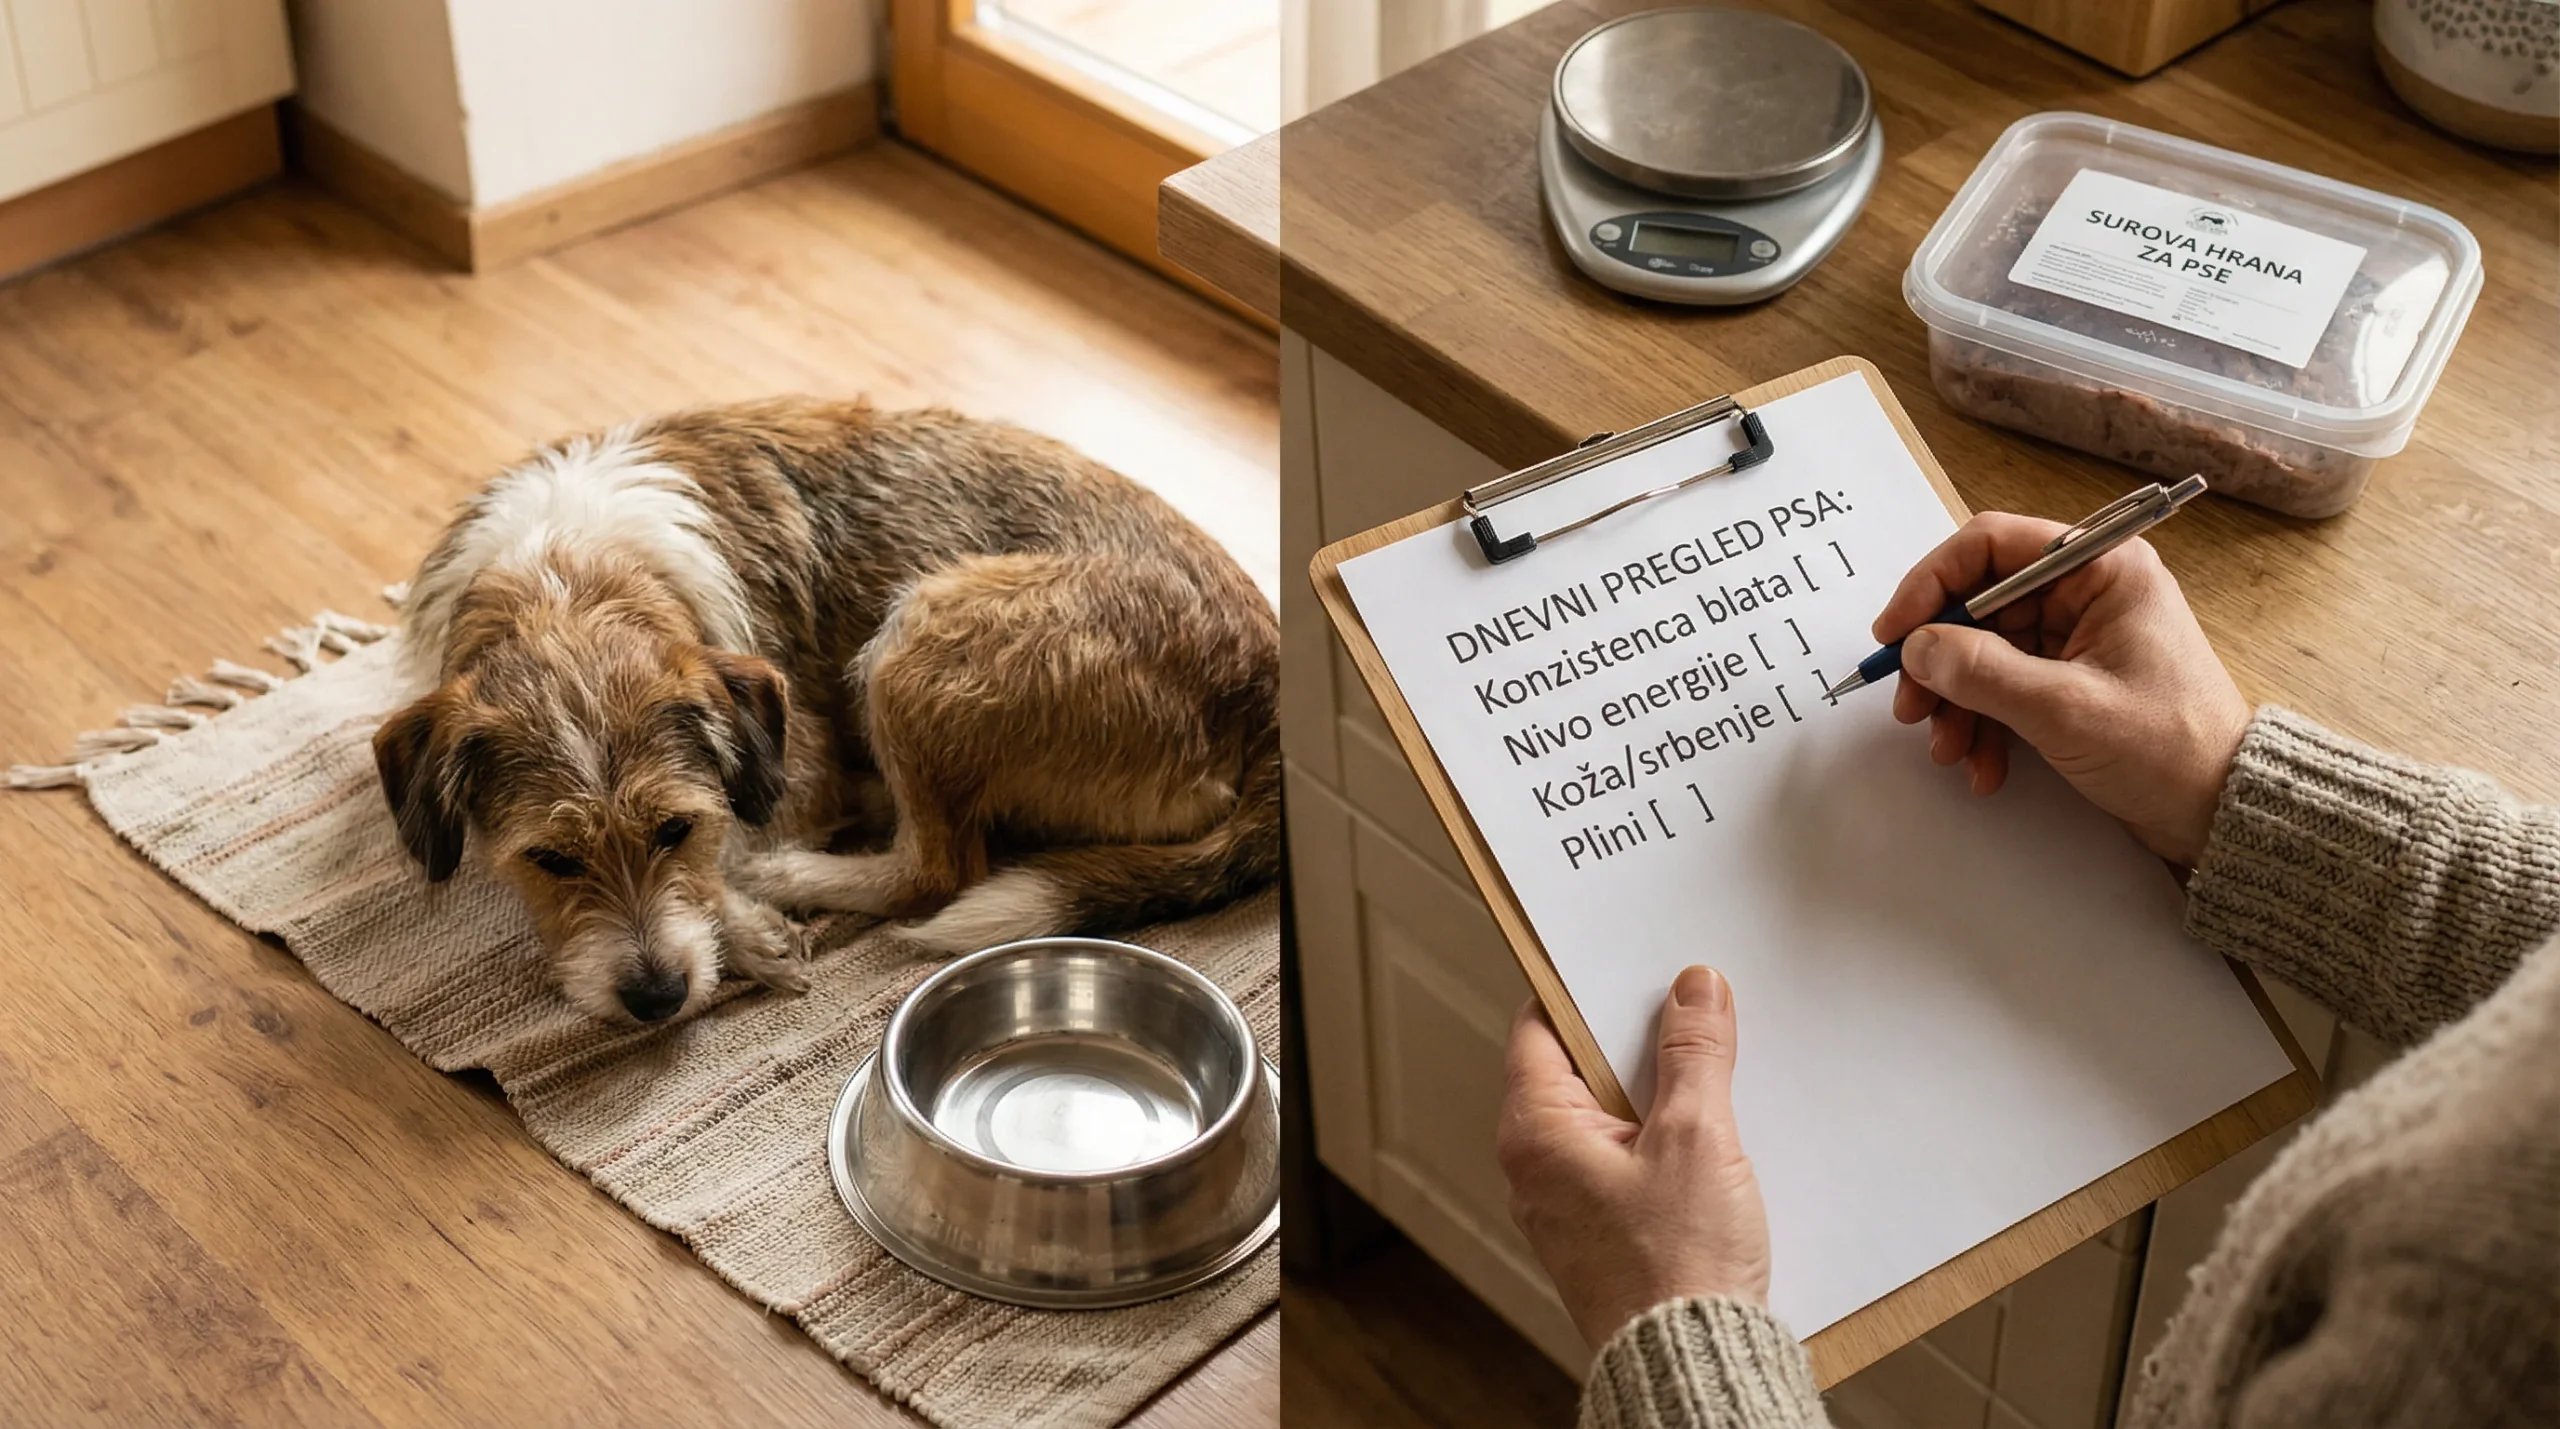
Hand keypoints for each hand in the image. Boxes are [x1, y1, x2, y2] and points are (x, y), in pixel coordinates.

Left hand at [1496, 967, 1770, 1351]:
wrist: (1692, 1363)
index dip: (1585, 991)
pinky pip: (1624, 1161)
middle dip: (1635, 1042)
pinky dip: (1661, 1141)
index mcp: (1535, 1132)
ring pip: (1607, 1117)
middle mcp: (1535, 1166)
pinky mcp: (1602, 1231)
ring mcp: (1566, 1202)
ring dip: (1656, 1095)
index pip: (1541, 1028)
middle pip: (1578, 1069)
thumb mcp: (1696, 1137)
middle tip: (1689, 1014)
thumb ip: (1694, 1054)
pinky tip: (1710, 1139)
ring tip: (1710, 1078)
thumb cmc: (1678, 1268)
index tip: (1628, 966)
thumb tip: (1693, 990)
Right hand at [1875, 511, 2250, 866]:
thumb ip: (1983, 673)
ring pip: (1984, 651)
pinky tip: (1983, 765)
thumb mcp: (2065, 708)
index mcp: (2102, 568)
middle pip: (1978, 604)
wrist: (2220, 809)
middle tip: (1911, 707)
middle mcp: (2087, 590)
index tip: (1895, 633)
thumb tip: (1917, 648)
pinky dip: (1984, 723)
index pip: (1991, 545)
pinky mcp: (2071, 677)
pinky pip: (2005, 686)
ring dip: (1957, 702)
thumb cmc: (2168, 747)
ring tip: (1949, 750)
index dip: (1931, 584)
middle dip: (1940, 661)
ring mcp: (2077, 636)